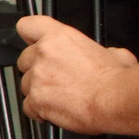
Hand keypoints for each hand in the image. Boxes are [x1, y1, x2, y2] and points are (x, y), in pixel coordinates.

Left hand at [14, 14, 137, 132]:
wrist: (113, 100)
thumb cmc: (115, 79)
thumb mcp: (114, 52)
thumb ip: (101, 50)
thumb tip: (107, 55)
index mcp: (59, 37)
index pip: (28, 26)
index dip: (30, 36)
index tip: (34, 43)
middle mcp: (43, 54)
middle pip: (24, 59)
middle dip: (36, 69)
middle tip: (54, 77)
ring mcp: (37, 77)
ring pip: (25, 85)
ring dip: (38, 91)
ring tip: (59, 97)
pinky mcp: (36, 100)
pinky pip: (28, 107)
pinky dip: (39, 111)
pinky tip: (55, 110)